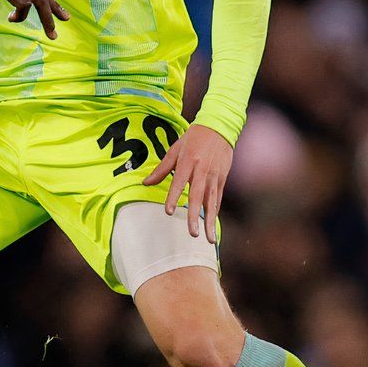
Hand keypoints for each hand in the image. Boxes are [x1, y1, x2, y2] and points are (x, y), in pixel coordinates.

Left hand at [142, 123, 231, 242]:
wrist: (219, 128)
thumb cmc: (193, 138)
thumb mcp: (175, 149)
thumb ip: (161, 169)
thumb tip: (145, 183)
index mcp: (188, 162)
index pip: (179, 182)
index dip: (173, 197)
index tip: (168, 212)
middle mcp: (202, 171)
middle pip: (198, 197)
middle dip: (195, 217)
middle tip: (192, 234)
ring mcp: (214, 176)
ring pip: (212, 202)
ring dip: (210, 222)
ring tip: (208, 239)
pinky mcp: (222, 179)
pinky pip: (218, 198)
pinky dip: (215, 212)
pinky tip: (212, 225)